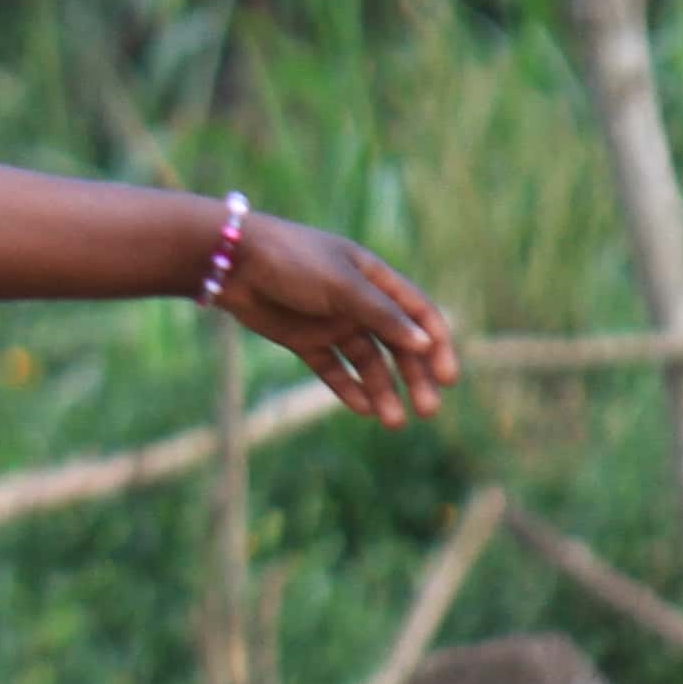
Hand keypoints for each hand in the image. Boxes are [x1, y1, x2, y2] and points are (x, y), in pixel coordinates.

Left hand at [221, 217, 456, 425]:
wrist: (233, 262)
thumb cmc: (293, 261)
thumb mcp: (342, 286)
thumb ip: (382, 315)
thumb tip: (424, 343)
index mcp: (375, 278)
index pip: (418, 314)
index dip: (436, 344)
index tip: (448, 378)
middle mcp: (358, 302)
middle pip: (397, 344)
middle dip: (414, 377)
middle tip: (428, 410)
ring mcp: (331, 322)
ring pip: (367, 362)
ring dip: (382, 390)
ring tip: (394, 422)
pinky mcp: (304, 340)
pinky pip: (333, 369)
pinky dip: (348, 388)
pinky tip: (363, 410)